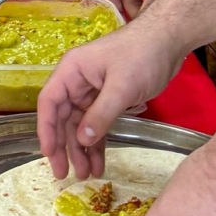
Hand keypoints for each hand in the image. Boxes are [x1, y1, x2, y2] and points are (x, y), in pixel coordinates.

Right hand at [37, 23, 185, 179]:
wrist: (168, 41)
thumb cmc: (141, 55)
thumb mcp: (121, 87)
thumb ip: (100, 114)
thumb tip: (81, 140)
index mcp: (71, 71)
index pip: (49, 103)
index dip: (46, 130)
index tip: (49, 156)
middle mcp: (77, 82)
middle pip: (63, 118)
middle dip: (64, 147)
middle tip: (65, 174)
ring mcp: (92, 91)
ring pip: (80, 125)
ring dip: (82, 149)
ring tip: (86, 175)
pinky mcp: (109, 98)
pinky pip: (97, 124)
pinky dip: (98, 142)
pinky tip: (99, 162)